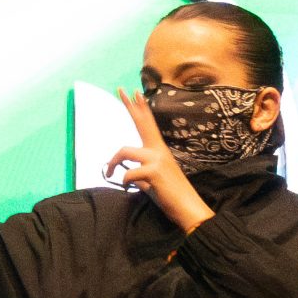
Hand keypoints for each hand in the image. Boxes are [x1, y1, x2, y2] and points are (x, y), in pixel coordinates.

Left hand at [108, 90, 214, 235]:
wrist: (188, 208)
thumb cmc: (171, 196)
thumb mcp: (153, 181)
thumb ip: (141, 172)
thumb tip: (128, 173)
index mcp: (159, 151)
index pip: (148, 124)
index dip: (140, 108)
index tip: (133, 92)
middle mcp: (159, 150)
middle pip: (141, 123)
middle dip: (129, 106)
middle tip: (120, 89)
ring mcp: (157, 159)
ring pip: (124, 151)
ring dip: (112, 163)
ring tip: (109, 173)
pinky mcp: (154, 172)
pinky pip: (129, 174)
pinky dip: (124, 182)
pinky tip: (128, 188)